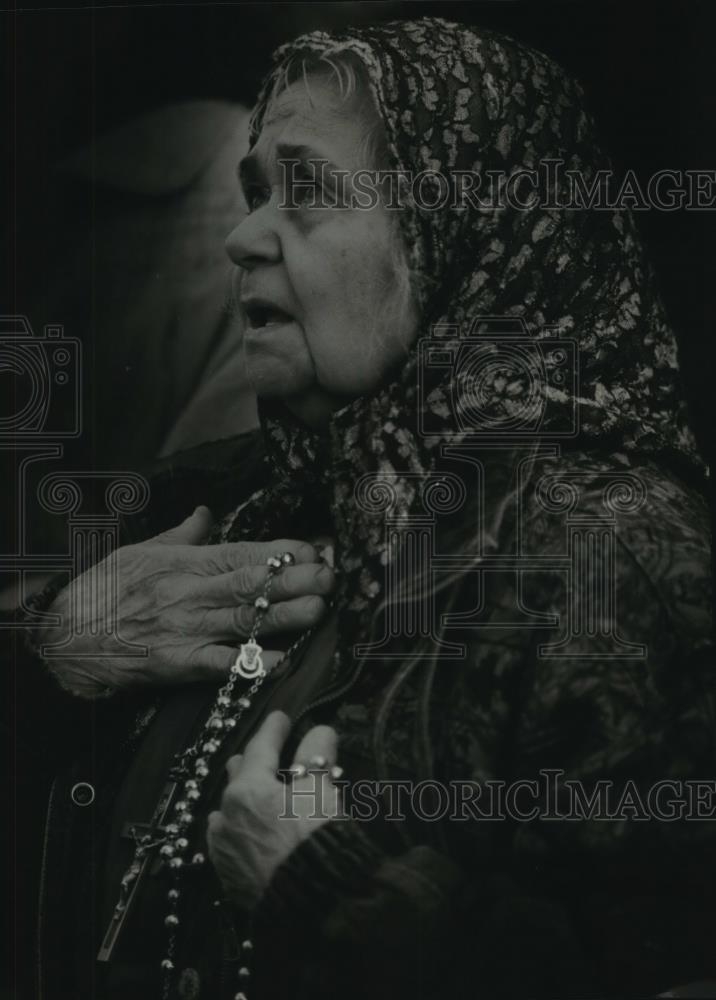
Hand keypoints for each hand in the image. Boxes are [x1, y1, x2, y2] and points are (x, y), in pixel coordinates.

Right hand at [34, 507, 333, 697]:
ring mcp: (185, 628)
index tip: (315, 550)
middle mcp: (189, 592)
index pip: (243, 552)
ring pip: (244, 620)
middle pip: (251, 584)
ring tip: (319, 610)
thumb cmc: (104, 590)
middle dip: (295, 579)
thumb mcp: (140, 550)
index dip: (282, 552)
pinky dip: (251, 663)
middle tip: (330, 577)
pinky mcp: (177, 663)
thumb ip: (181, 534)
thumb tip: (205, 513)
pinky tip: (281, 661)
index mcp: (185, 562)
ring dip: (285, 616)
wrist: (66, 636)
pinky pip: (221, 664)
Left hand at [207, 710, 341, 908]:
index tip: (281, 716)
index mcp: (248, 788)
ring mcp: (223, 846)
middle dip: (252, 761)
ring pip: (228, 809)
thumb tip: (320, 731)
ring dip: (242, 796)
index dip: (273, 729)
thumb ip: (317, 757)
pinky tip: (247, 828)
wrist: (309, 903)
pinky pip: (229, 839)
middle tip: (268, 753)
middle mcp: (226, 813)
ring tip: (256, 791)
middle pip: (237, 775)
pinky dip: (239, 826)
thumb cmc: (315, 839)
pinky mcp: (228, 874)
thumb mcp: (321, 792)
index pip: (260, 747)